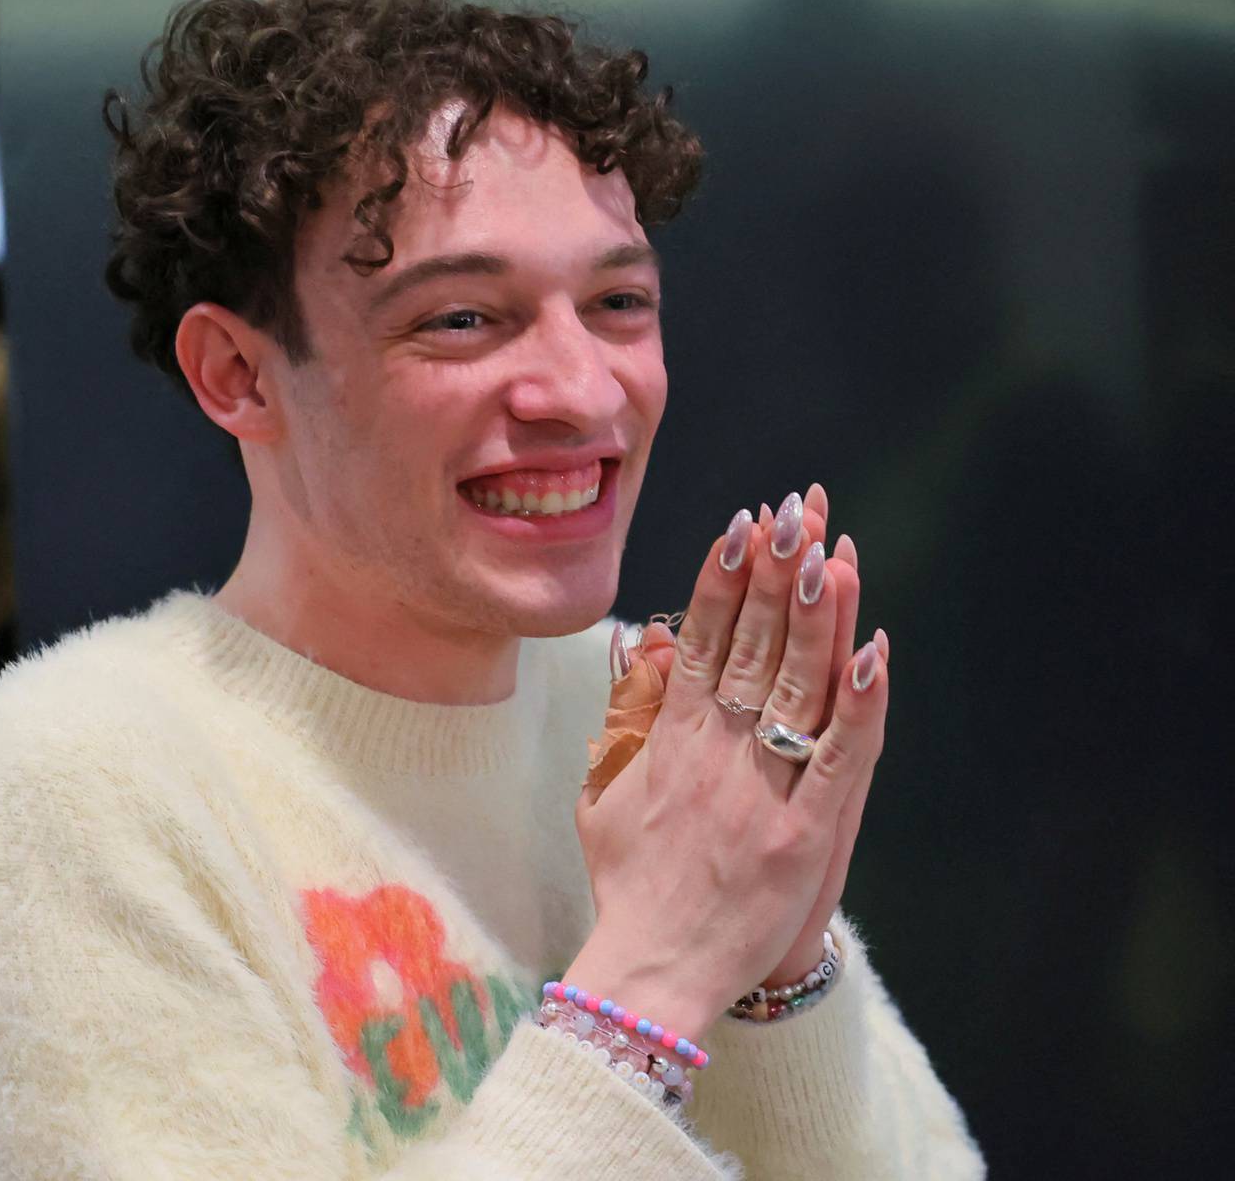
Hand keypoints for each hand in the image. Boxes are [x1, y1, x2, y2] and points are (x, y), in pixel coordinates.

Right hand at [567, 486, 887, 1039]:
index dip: (726, 576)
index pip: (705, 639)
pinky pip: (840, 760)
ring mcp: (762, 792)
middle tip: (796, 510)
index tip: (743, 522)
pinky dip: (858, 707)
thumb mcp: (606, 791)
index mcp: (672, 740)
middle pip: (755, 647)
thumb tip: (646, 644)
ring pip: (797, 687)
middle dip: (777, 573)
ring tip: (830, 551)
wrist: (652, 968)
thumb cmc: (629, 883)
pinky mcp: (803, 835)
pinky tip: (873, 653)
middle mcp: (717, 754)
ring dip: (817, 617)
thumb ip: (628, 717)